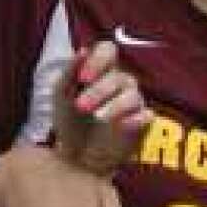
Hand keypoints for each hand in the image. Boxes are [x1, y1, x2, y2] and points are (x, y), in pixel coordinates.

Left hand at [54, 41, 153, 175]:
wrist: (75, 157)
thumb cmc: (69, 121)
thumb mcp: (61, 95)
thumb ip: (69, 72)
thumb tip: (83, 50)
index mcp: (101, 70)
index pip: (108, 51)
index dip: (98, 60)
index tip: (82, 79)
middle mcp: (120, 82)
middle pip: (118, 76)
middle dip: (98, 91)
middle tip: (80, 107)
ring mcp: (133, 102)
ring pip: (132, 95)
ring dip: (114, 105)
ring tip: (99, 119)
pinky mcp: (141, 124)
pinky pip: (146, 115)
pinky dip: (135, 119)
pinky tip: (121, 125)